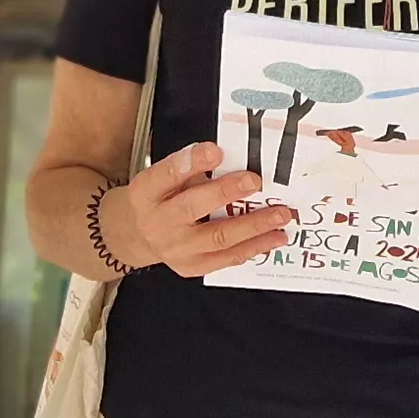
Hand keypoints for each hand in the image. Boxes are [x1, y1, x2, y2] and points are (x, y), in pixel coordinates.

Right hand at [111, 140, 293, 276]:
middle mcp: (157, 222)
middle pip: (192, 207)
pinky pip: (226, 258)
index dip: (191, 162)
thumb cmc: (160, 198)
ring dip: (254, 225)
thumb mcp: (164, 177)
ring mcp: (175, 249)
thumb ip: (192, 168)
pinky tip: (274, 238)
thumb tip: (235, 157)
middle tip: (255, 181)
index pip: (167, 174)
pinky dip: (254, 248)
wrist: (138, 235)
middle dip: (225, 193)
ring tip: (281, 215)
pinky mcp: (191, 267)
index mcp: (146, 192)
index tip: (215, 150)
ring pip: (218, 237)